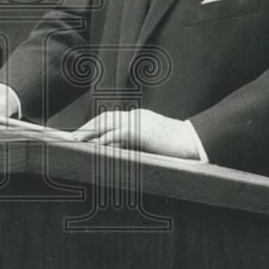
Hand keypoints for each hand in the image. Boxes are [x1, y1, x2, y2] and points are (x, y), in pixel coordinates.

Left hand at [72, 109, 200, 159]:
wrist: (197, 143)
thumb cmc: (178, 147)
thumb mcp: (153, 142)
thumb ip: (136, 143)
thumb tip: (118, 151)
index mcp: (139, 117)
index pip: (110, 117)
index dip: (93, 125)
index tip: (80, 134)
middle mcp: (137, 116)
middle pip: (105, 117)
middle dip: (86, 127)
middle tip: (71, 138)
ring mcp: (141, 123)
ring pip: (108, 123)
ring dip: (89, 132)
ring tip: (76, 141)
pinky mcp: (144, 133)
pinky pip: (120, 134)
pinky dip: (105, 139)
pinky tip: (95, 147)